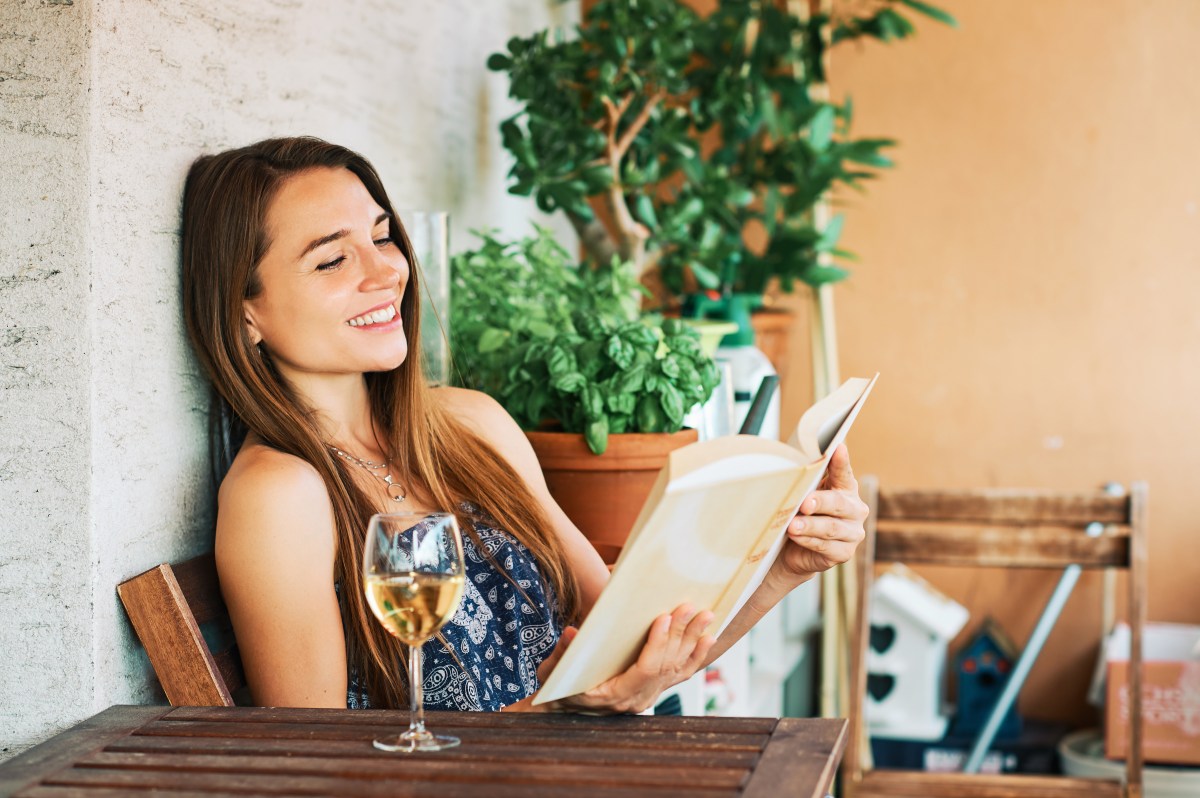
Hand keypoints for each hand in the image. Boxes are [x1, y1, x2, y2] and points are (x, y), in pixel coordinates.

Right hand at [535, 604, 714, 714]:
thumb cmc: (558, 689)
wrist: (564, 710)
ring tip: (707, 616)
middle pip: (666, 665)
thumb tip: (572, 633)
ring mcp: (648, 696)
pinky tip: (707, 639)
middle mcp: (638, 700)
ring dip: (693, 640)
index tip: (664, 617)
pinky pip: (679, 674)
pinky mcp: (653, 690)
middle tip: (690, 607)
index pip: (646, 670)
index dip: (657, 644)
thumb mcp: (553, 671)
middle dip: (680, 634)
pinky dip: (695, 655)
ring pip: (677, 668)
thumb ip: (563, 654)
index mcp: (616, 696)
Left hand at [778, 444, 867, 577]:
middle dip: (820, 502)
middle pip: (838, 503)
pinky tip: (795, 536)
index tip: (837, 448)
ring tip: (792, 525)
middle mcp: (855, 509)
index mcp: (846, 489)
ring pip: (831, 527)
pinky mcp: (844, 553)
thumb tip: (794, 470)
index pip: (844, 473)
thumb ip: (806, 484)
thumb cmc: (800, 514)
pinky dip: (808, 540)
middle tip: (804, 503)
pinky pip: (825, 546)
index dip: (840, 462)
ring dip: (810, 525)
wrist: (793, 550)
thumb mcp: (803, 495)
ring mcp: (853, 533)